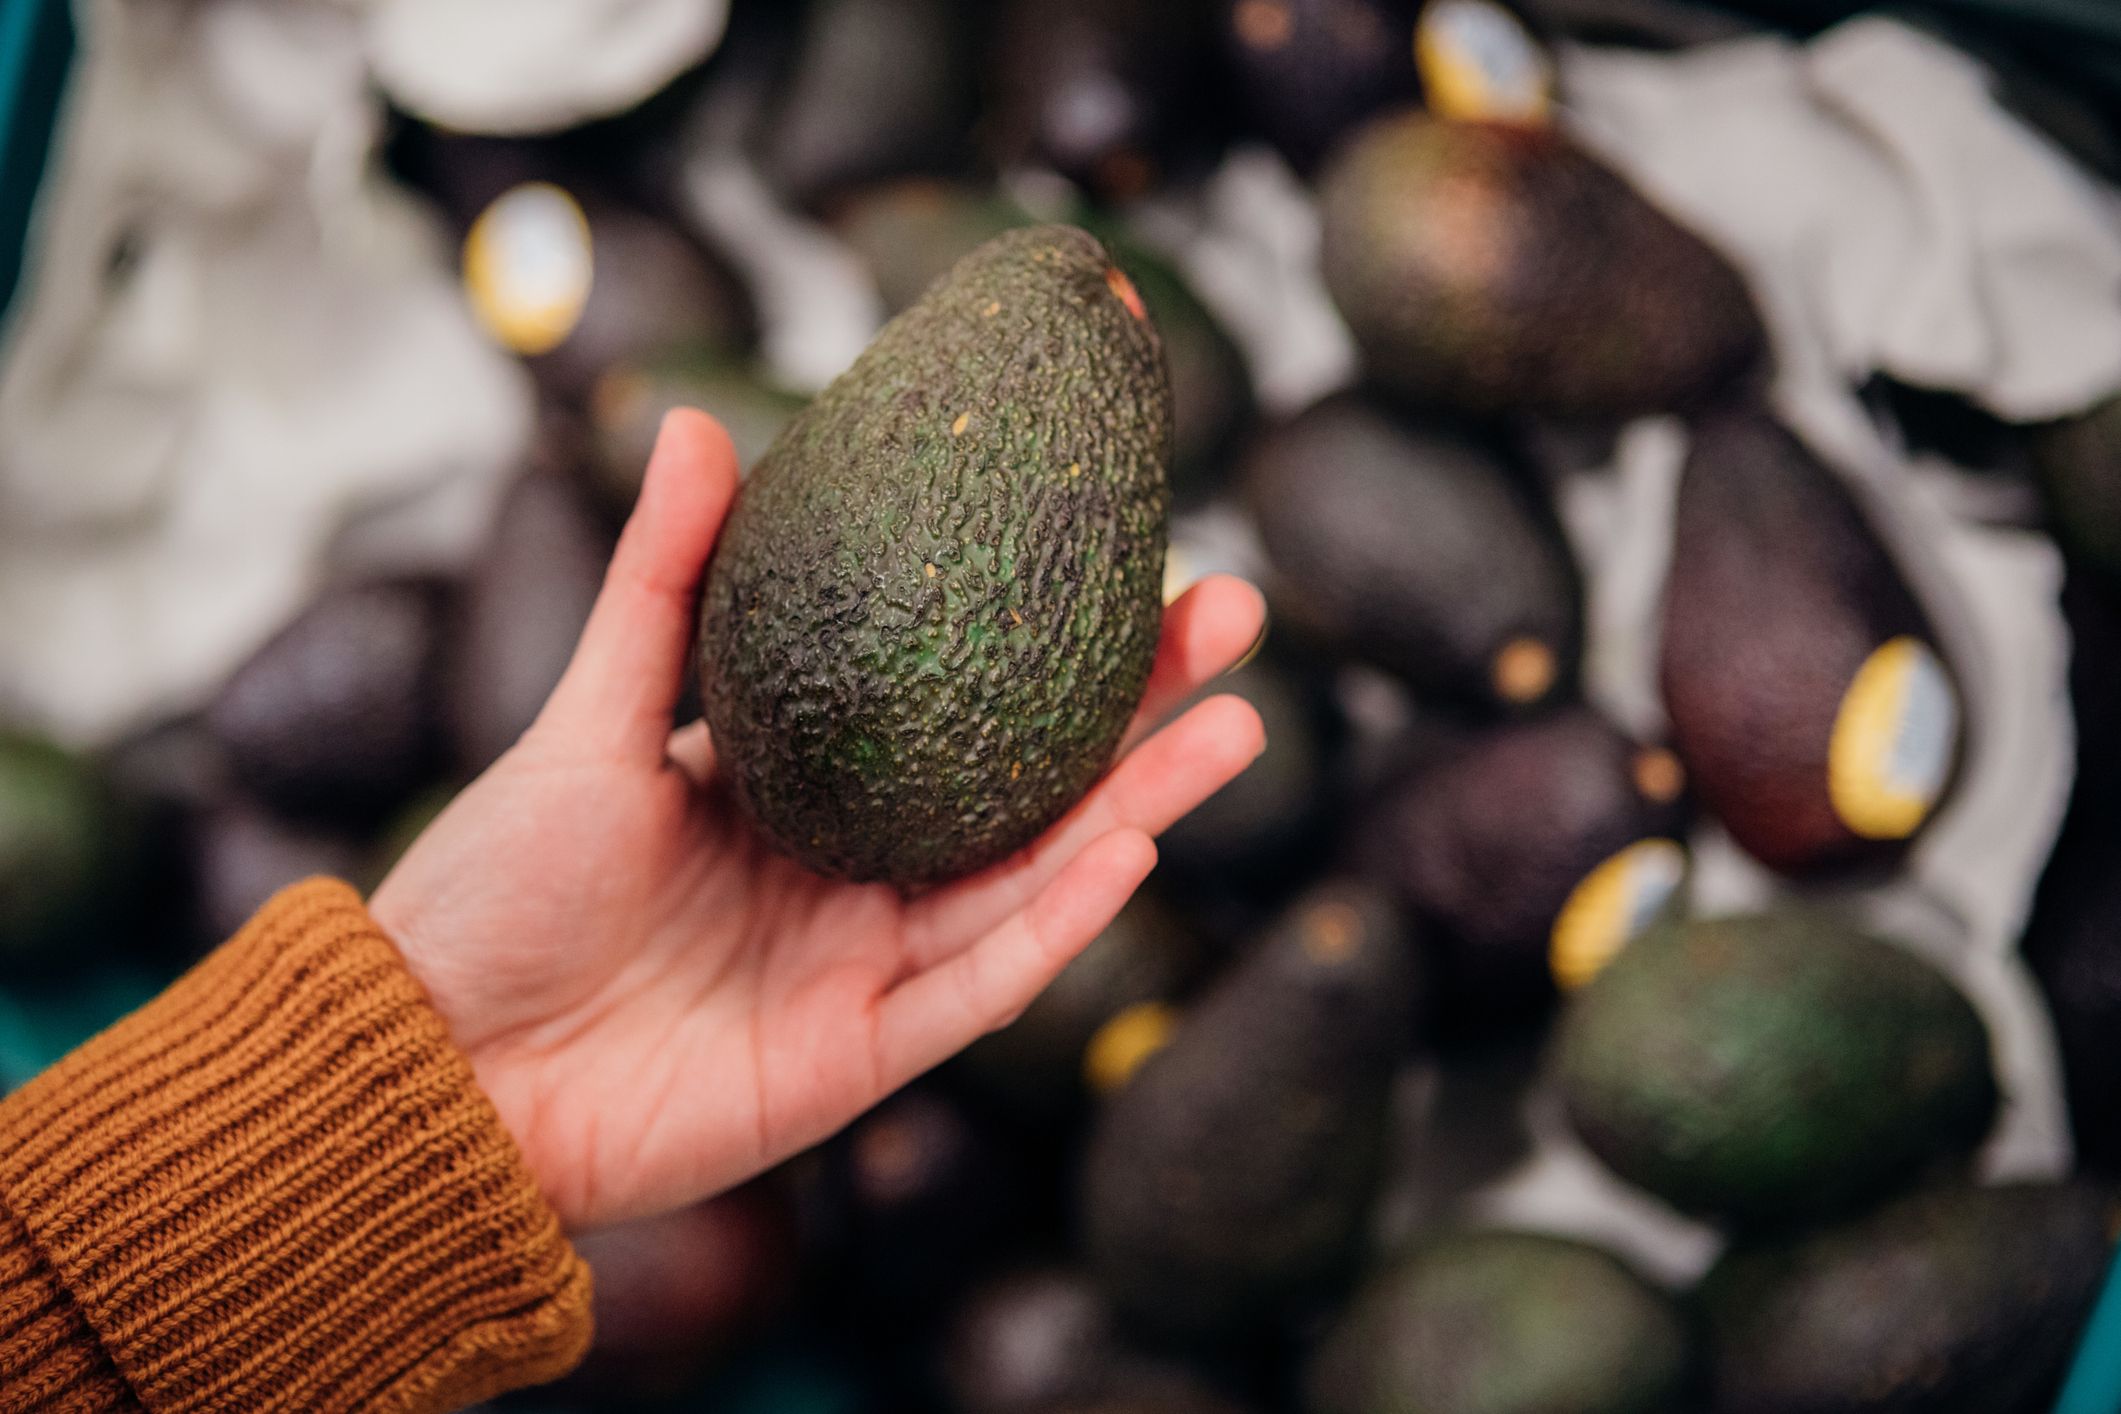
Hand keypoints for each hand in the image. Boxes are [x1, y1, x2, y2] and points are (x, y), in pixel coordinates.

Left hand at [371, 410, 1265, 1229]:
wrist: (439, 1064)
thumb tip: (698, 420)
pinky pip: (979, 984)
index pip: (964, 701)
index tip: (1141, 549)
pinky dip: (1056, 922)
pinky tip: (1131, 846)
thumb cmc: (499, 890)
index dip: (1059, 639)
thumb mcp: (589, 720)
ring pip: (1038, 880)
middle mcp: (861, 872)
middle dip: (1144, 710)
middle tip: (1236, 619)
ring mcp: (871, 966)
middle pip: (1034, 784)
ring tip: (1239, 726)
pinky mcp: (863, 1056)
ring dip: (1142, 805)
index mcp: (810, 789)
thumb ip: (663, 586)